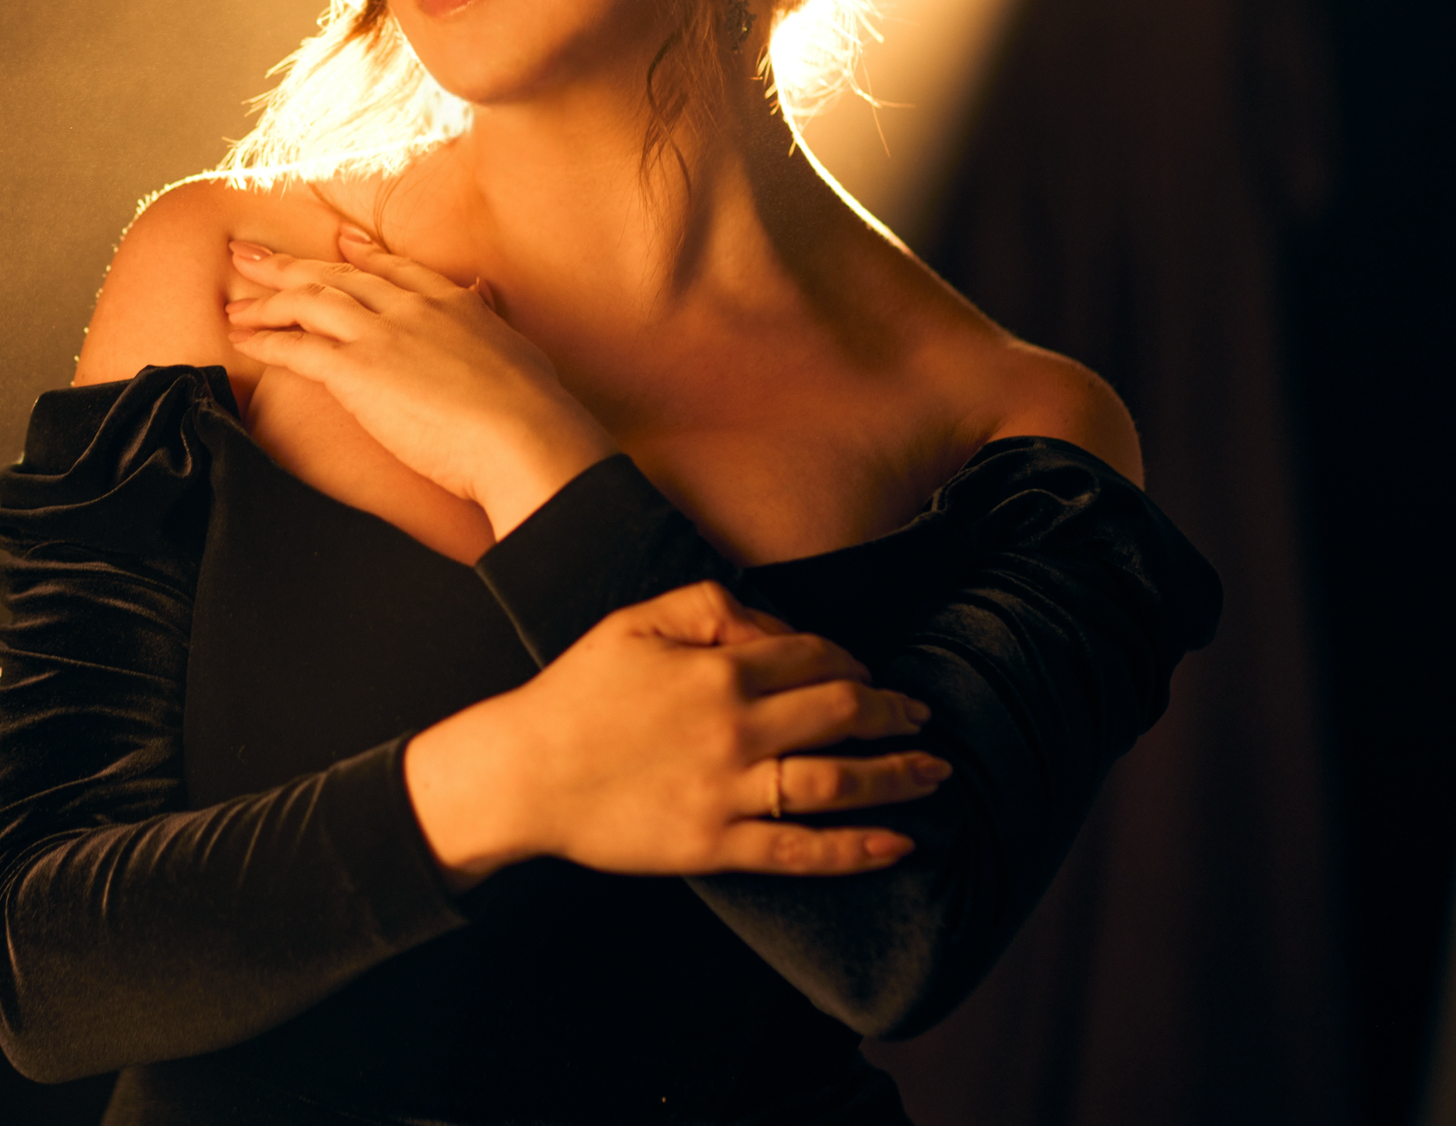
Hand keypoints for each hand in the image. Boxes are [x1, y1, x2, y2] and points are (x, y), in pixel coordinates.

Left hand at [224, 229, 616, 536]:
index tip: (334, 242)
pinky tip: (242, 340)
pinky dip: (265, 340)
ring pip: (308, 302)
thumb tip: (483, 292)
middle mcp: (408, 307)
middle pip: (335, 276)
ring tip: (234, 302)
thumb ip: (489, 317)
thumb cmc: (534, 408)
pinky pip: (297, 347)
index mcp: (448, 301)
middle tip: (250, 254)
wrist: (525, 435)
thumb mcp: (517, 346)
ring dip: (265, 300)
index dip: (356, 254)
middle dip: (287, 265)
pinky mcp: (355, 371)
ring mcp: (379, 334)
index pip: (391, 268)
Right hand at [405, 582, 945, 886]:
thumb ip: (709, 605)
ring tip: (935, 774)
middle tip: (921, 718)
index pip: (815, 657)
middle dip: (893, 714)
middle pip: (843, 714)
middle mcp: (735, 729)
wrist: (522, 773)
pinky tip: (896, 844)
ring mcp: (728, 792)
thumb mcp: (633, 621)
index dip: (852, 663)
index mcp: (718, 670)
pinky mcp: (715, 845)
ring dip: (897, 777)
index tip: (866, 674)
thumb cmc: (574, 694)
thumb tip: (775, 624)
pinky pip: (800, 851)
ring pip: (837, 783)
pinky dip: (856, 849)